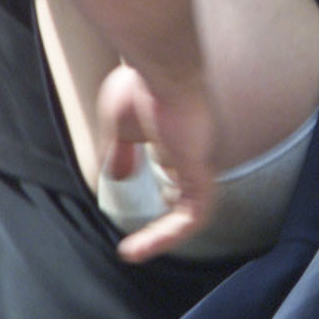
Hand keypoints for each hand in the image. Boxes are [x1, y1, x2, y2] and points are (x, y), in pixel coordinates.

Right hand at [95, 63, 217, 263]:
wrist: (161, 65)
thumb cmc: (141, 85)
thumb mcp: (121, 126)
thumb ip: (121, 153)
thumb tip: (116, 178)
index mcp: (179, 140)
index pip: (178, 178)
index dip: (161, 199)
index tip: (135, 215)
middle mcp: (196, 152)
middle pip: (187, 198)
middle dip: (165, 225)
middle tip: (136, 246)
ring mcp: (201, 160)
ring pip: (194, 212)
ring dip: (165, 236)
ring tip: (134, 252)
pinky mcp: (201, 167)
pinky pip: (195, 213)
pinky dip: (171, 233)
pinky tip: (141, 246)